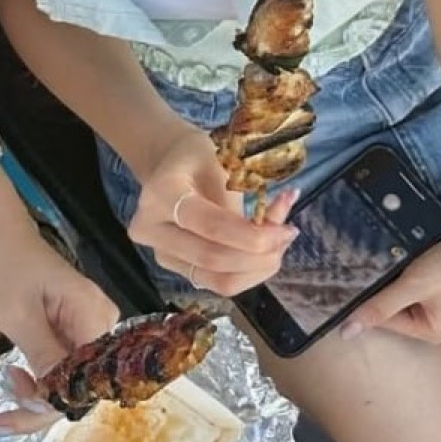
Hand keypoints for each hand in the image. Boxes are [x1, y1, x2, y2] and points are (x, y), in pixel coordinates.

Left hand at [0, 215, 118, 431]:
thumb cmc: (6, 267)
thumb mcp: (19, 316)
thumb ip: (42, 357)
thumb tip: (54, 403)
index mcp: (94, 316)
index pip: (87, 380)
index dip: (52, 405)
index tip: (13, 415)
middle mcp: (101, 324)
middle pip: (81, 384)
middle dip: (42, 402)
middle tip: (0, 413)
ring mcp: (88, 327)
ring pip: (71, 379)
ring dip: (38, 391)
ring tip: (7, 383)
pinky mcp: (73, 329)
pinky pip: (64, 365)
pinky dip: (39, 378)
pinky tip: (15, 378)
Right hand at [130, 124, 297, 295]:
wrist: (169, 166)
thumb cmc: (199, 157)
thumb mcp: (223, 158)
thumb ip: (247, 194)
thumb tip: (280, 223)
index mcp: (162, 193)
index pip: (210, 225)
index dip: (253, 235)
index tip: (287, 228)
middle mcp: (152, 229)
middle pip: (212, 259)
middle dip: (260, 255)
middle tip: (288, 235)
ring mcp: (162, 254)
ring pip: (218, 280)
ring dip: (259, 267)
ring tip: (279, 242)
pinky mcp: (178, 269)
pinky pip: (221, 283)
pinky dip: (251, 272)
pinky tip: (266, 250)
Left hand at [341, 207, 440, 343]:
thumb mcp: (412, 287)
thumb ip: (380, 307)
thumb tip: (347, 332)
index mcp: (431, 332)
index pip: (384, 319)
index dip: (369, 300)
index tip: (355, 280)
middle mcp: (435, 320)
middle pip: (392, 305)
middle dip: (384, 287)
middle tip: (376, 266)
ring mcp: (439, 300)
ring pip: (400, 289)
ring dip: (394, 276)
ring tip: (394, 259)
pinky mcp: (440, 281)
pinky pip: (411, 278)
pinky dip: (405, 268)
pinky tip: (403, 254)